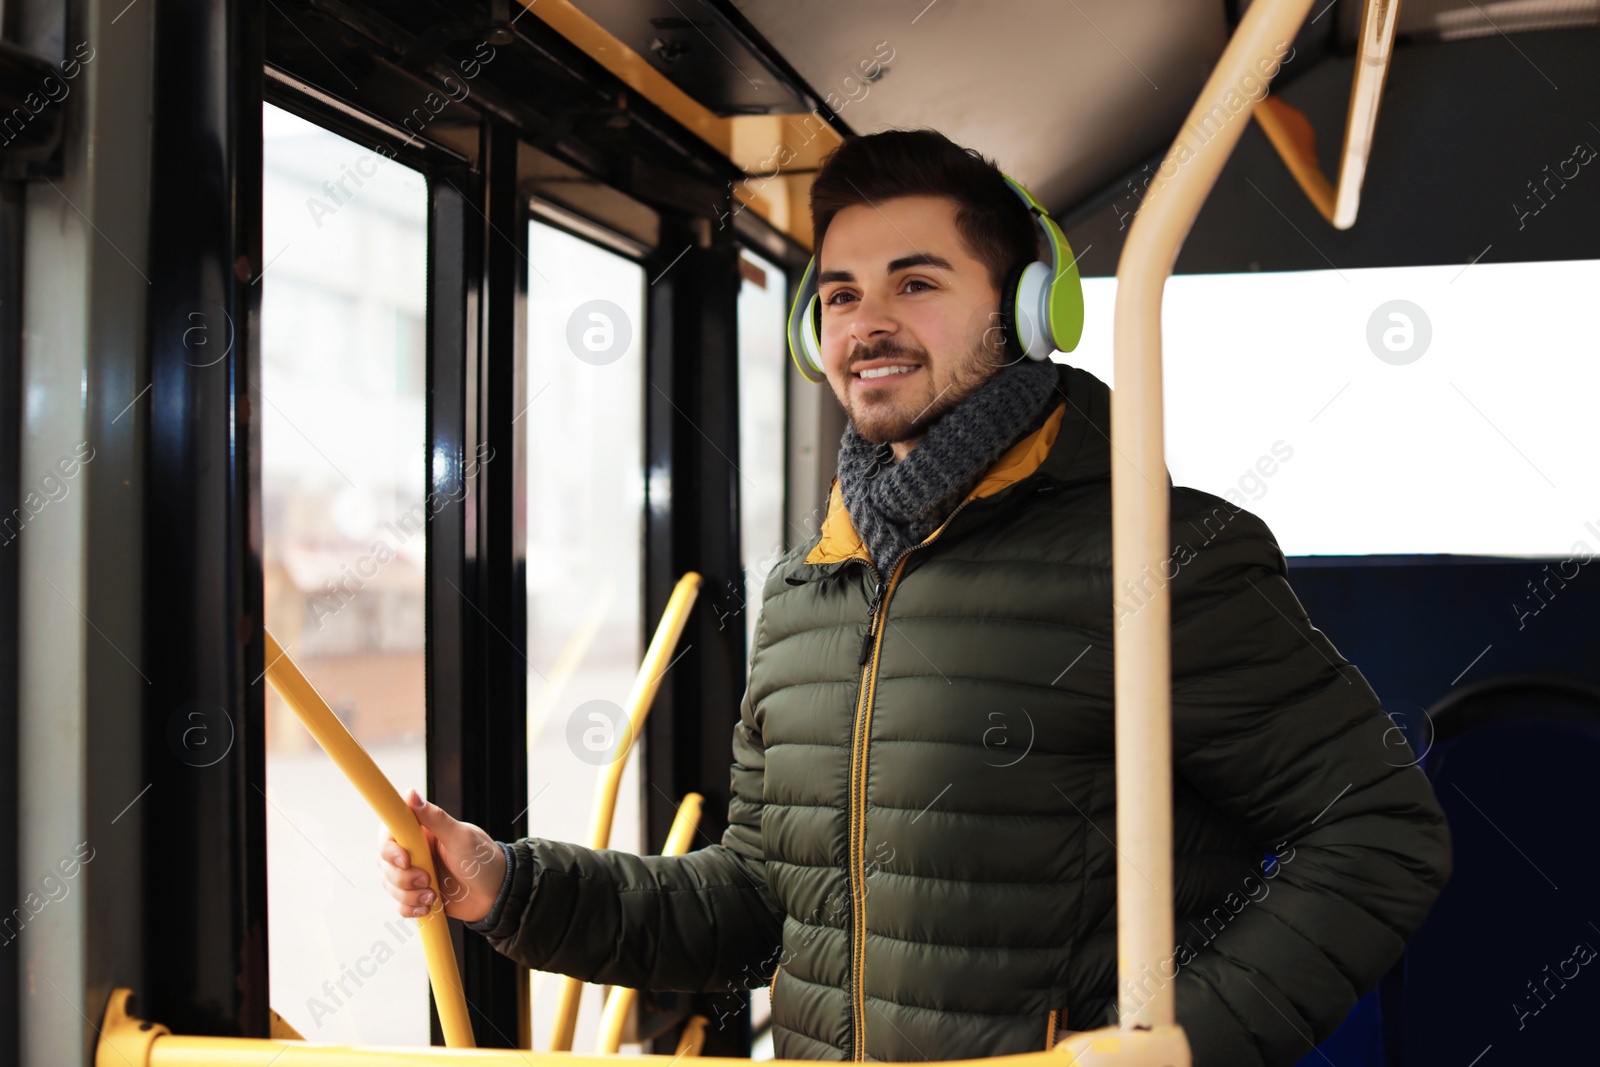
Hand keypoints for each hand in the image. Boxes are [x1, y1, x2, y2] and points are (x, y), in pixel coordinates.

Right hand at [376, 789, 507, 923]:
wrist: (498, 893)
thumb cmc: (484, 859)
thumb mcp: (461, 837)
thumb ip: (435, 817)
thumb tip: (410, 793)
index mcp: (422, 832)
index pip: (388, 834)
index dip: (389, 849)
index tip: (405, 860)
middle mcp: (414, 851)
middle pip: (385, 863)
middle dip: (402, 877)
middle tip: (427, 879)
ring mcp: (415, 873)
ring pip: (390, 885)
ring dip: (408, 895)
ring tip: (433, 895)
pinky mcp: (418, 895)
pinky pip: (400, 904)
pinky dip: (410, 908)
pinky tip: (428, 906)